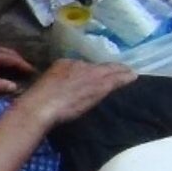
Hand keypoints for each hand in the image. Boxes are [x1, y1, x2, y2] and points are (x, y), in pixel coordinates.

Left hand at [0, 44, 37, 93]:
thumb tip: (15, 87)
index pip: (14, 59)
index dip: (25, 66)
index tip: (34, 72)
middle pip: (9, 52)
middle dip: (19, 60)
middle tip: (27, 69)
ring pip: (0, 50)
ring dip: (10, 57)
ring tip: (15, 65)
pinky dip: (0, 56)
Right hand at [14, 59, 135, 126]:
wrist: (41, 106)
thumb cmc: (38, 100)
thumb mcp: (46, 84)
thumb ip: (57, 82)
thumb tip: (63, 87)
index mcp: (65, 64)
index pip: (85, 65)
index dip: (94, 69)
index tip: (100, 72)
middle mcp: (80, 65)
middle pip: (100, 65)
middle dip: (112, 67)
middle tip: (123, 68)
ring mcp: (91, 75)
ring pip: (111, 70)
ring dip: (121, 71)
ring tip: (131, 72)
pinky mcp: (99, 86)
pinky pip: (116, 79)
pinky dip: (125, 78)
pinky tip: (133, 77)